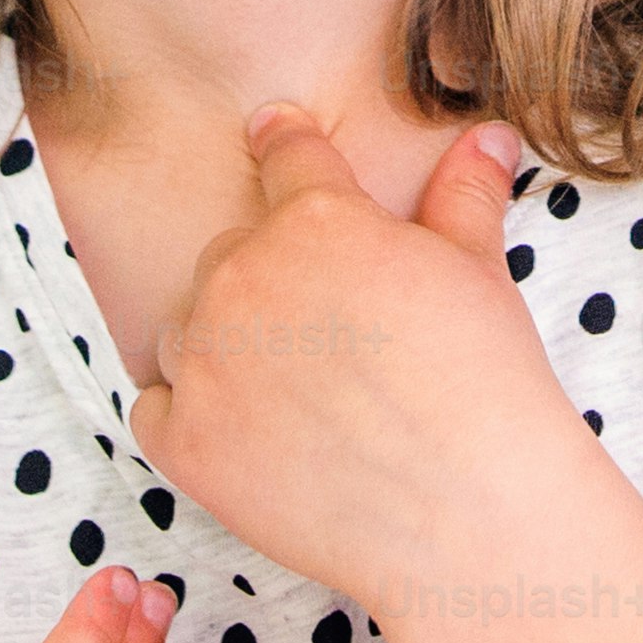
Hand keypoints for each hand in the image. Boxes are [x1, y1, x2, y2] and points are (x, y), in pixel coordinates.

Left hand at [121, 111, 587, 605]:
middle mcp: (243, 277)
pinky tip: (247, 436)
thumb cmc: (484, 386)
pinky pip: (154, 407)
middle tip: (327, 332)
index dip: (284, 143)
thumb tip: (487, 136)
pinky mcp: (185, 442)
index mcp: (314, 220)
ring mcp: (205, 360)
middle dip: (271, 280)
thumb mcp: (479, 273)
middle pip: (232, 254)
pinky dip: (189, 416)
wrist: (467, 509)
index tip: (271, 132)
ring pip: (186, 329)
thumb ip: (463, 197)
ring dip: (223, 347)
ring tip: (289, 392)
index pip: (285, 155)